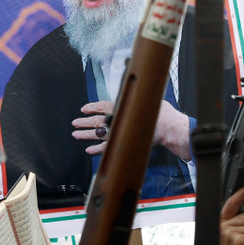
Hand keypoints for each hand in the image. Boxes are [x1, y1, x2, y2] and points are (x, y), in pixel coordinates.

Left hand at [73, 101, 191, 158]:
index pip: (102, 106)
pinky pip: (107, 148)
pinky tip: (89, 150)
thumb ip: (136, 99)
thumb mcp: (147, 99)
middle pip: (97, 120)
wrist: (168, 128)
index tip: (83, 109)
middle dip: (84, 122)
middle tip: (75, 123)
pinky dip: (97, 149)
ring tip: (76, 135)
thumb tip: (134, 94)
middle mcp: (118, 119)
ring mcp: (120, 133)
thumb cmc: (160, 113)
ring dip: (86, 134)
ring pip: (98, 134)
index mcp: (123, 106)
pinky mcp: (124, 143)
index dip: (92, 107)